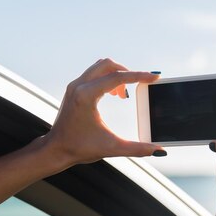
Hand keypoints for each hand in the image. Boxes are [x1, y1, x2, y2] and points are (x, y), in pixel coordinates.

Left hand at [41, 58, 163, 170]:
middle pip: (109, 65)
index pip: (118, 77)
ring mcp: (74, 85)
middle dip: (127, 73)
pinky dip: (107, 78)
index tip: (154, 76)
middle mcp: (79, 86)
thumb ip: (137, 148)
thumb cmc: (79, 148)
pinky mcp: (74, 89)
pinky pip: (94, 74)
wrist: (56, 150)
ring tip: (123, 95)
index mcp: (86, 96)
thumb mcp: (112, 148)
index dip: (139, 76)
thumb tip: (159, 150)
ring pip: (100, 67)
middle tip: (138, 87)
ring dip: (116, 75)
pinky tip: (113, 94)